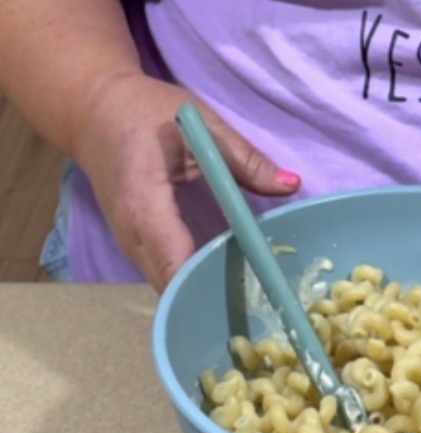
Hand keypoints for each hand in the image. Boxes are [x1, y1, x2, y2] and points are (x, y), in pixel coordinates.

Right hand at [70, 73, 300, 290]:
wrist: (93, 111)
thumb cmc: (145, 113)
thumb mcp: (200, 126)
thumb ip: (246, 159)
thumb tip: (292, 185)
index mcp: (144, 203)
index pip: (176, 263)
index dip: (212, 284)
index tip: (253, 290)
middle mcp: (131, 235)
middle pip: (173, 287)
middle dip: (215, 297)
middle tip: (263, 298)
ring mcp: (129, 246)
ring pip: (168, 288)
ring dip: (205, 294)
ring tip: (250, 294)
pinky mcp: (135, 248)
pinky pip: (165, 277)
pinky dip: (193, 283)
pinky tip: (226, 278)